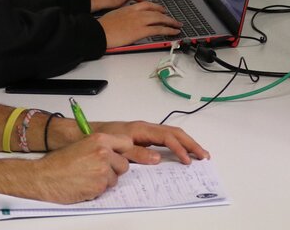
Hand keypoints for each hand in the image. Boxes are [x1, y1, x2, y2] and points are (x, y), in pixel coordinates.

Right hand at [26, 133, 132, 202]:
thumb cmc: (58, 162)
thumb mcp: (82, 144)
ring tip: (87, 177)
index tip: (118, 155)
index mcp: (99, 139)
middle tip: (99, 170)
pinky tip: (84, 184)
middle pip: (124, 164)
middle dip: (114, 169)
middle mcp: (103, 153)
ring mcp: (102, 170)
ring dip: (104, 181)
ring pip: (115, 179)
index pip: (126, 143)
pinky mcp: (99, 186)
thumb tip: (114, 153)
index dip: (122, 151)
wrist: (45, 176)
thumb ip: (100, 147)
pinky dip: (97, 189)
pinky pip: (105, 189)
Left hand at [91, 120, 209, 164]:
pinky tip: (183, 154)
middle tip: (204, 156)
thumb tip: (158, 159)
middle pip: (175, 133)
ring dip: (187, 144)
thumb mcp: (119, 146)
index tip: (188, 160)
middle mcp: (146, 128)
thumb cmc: (102, 137)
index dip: (179, 148)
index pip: (167, 137)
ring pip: (172, 135)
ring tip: (200, 155)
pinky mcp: (144, 137)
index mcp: (142, 129)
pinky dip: (178, 145)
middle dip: (191, 144)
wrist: (85, 132)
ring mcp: (146, 132)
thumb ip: (137, 153)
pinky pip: (166, 139)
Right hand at [97, 1, 180, 48]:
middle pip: (156, 11)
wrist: (101, 32)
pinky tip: (173, 32)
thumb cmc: (104, 26)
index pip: (146, 4)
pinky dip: (168, 30)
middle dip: (166, 15)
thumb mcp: (114, 15)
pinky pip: (159, 29)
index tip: (161, 9)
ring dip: (171, 22)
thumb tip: (127, 20)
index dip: (156, 7)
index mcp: (129, 8)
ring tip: (177, 25)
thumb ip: (124, 15)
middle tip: (173, 19)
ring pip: (160, 19)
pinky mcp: (142, 30)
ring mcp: (140, 21)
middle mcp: (137, 12)